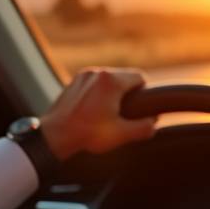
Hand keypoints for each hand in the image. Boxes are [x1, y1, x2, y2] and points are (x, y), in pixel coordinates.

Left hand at [40, 68, 156, 161]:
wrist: (55, 136)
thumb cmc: (88, 134)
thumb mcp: (121, 135)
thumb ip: (144, 127)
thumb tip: (154, 121)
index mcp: (111, 81)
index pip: (140, 77)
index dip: (144, 93)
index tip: (140, 108)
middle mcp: (98, 72)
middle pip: (124, 76)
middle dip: (128, 93)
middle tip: (124, 113)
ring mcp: (84, 75)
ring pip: (109, 79)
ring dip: (113, 92)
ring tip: (109, 113)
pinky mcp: (75, 81)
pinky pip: (95, 82)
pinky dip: (99, 92)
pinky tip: (95, 110)